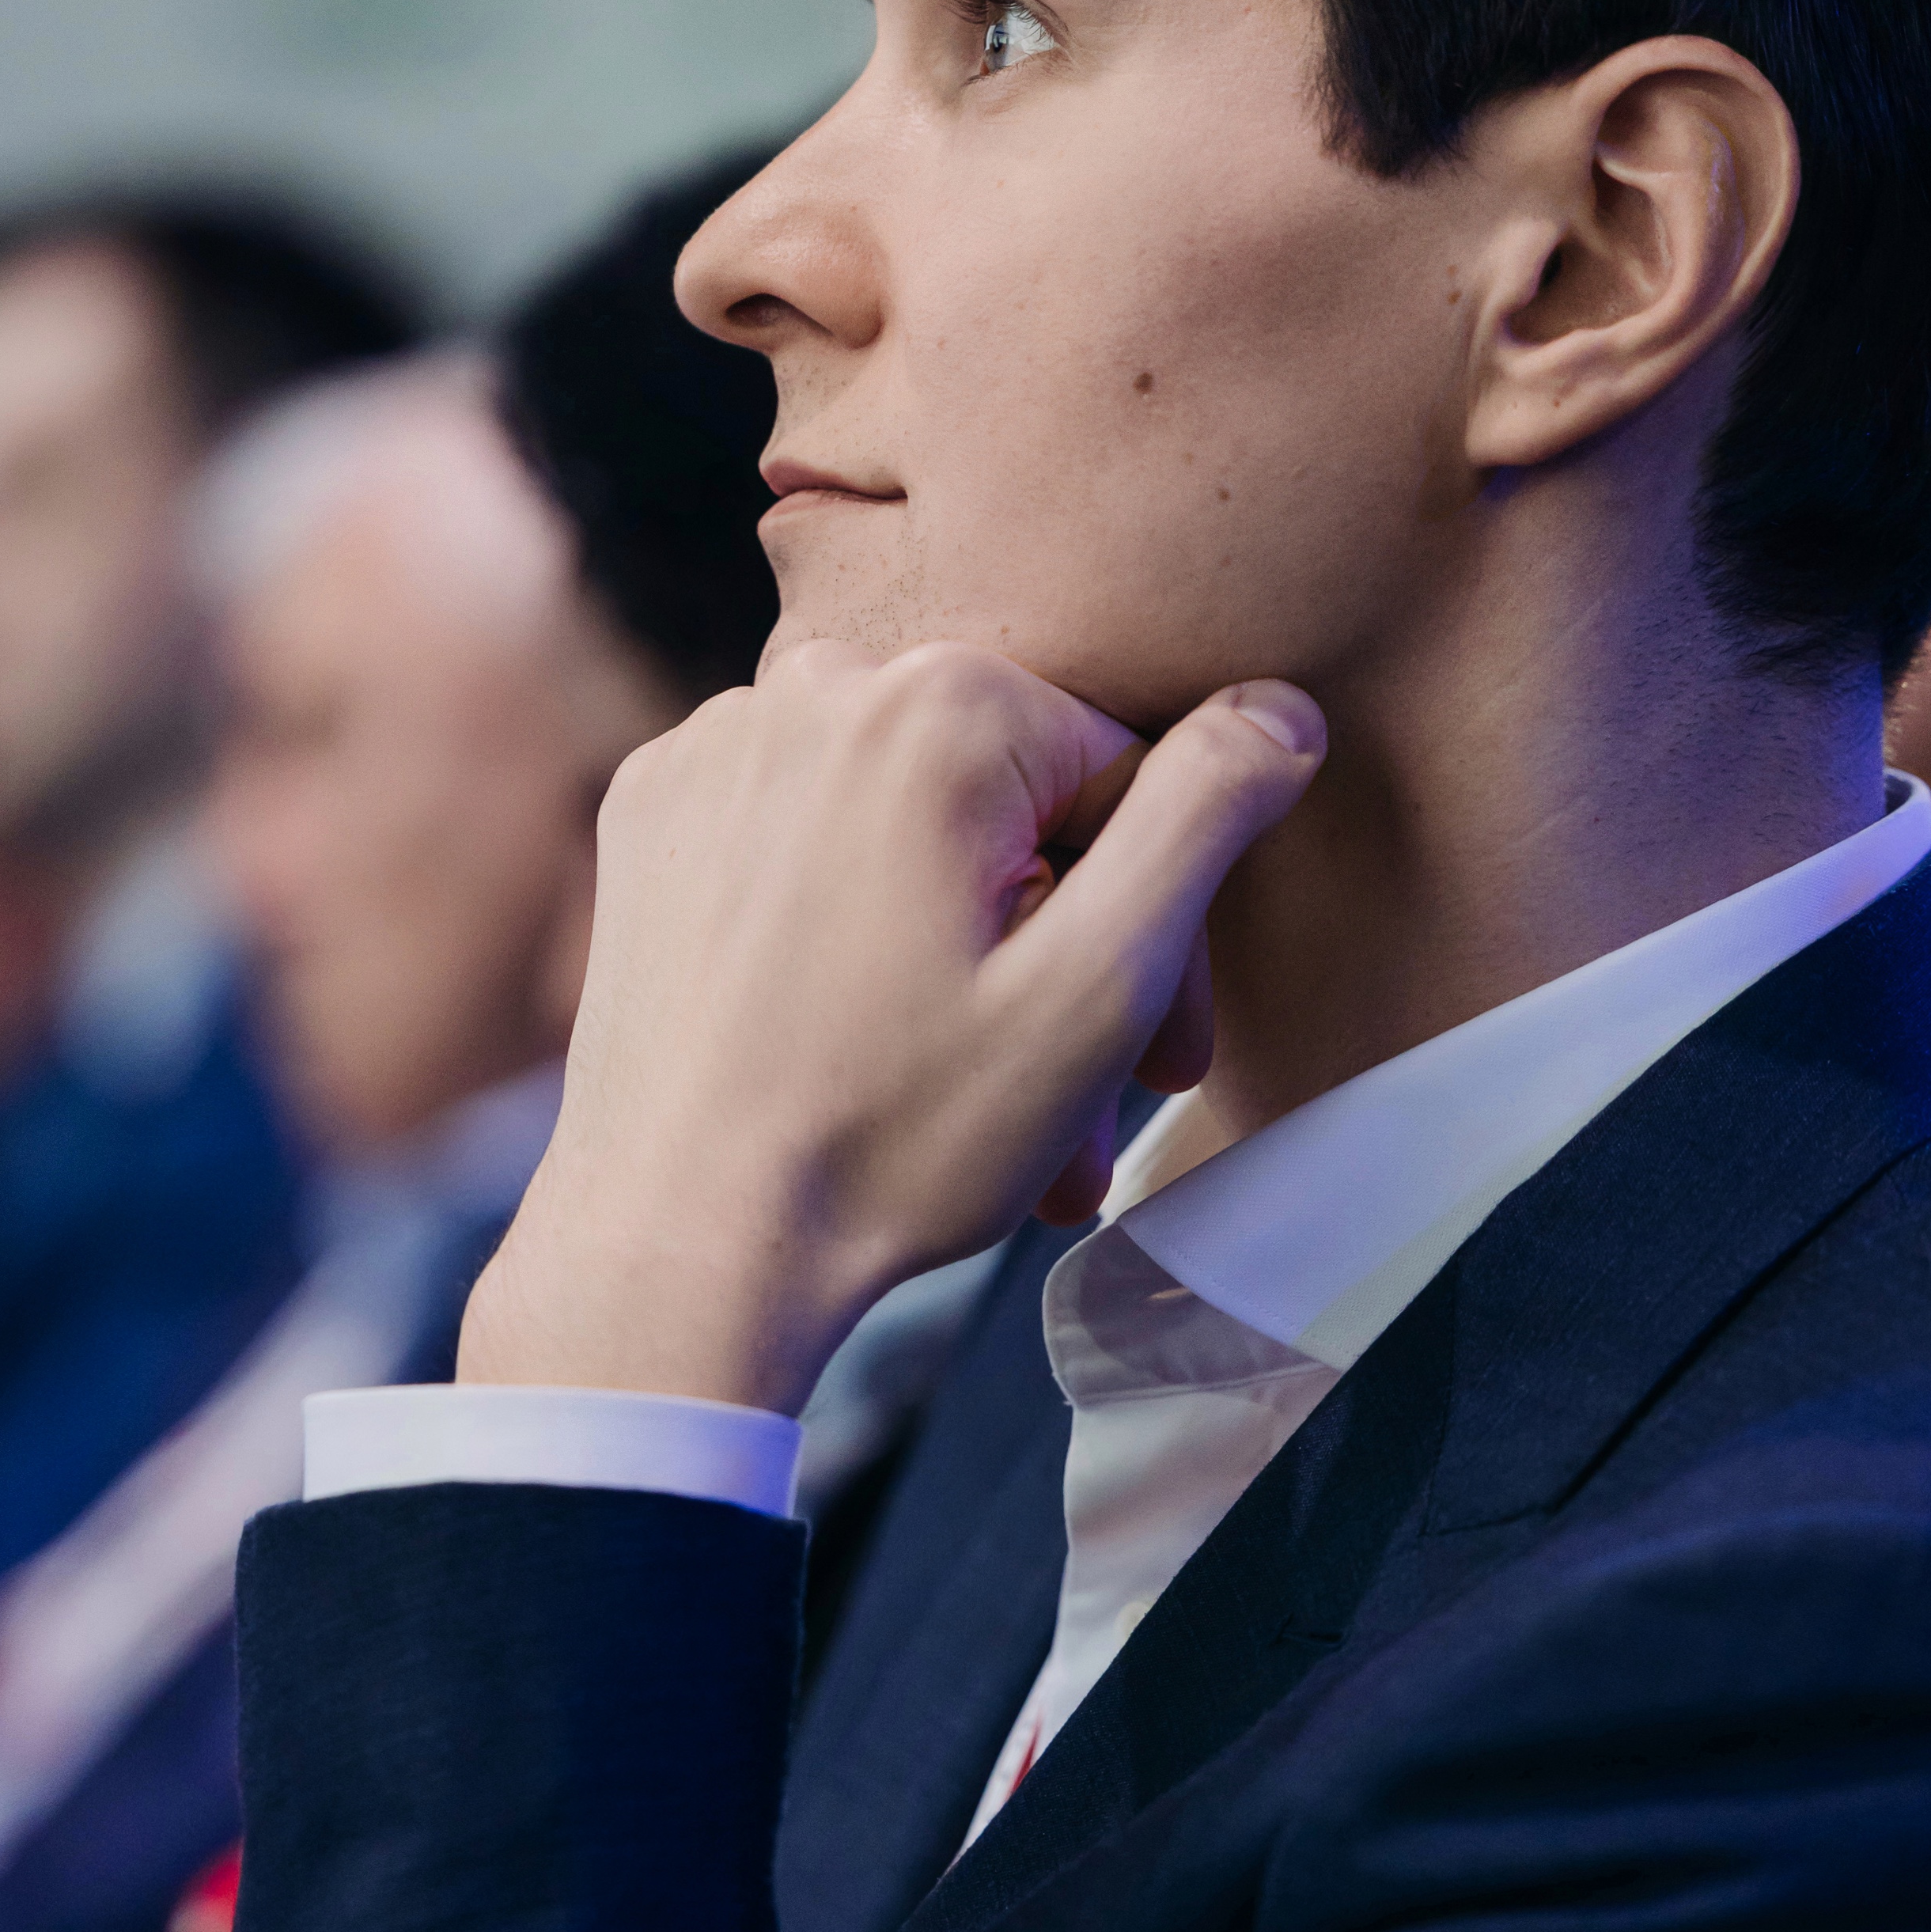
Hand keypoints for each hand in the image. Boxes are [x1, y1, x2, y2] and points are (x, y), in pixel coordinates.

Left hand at [458, 639, 1323, 1414]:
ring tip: (976, 1101)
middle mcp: (813, 685)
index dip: (1156, 923)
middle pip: (1012, 800)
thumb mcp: (1099, 986)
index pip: (1123, 777)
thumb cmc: (893, 1136)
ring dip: (966, 948)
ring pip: (909, 823)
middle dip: (1061, 948)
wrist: (673, 1246)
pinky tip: (861, 1036)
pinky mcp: (652, 810)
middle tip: (1083, 1106)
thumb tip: (1278, 708)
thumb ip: (1204, 819)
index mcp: (938, 704)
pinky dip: (853, 918)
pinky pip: (804, 831)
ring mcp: (716, 745)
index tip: (1156, 1060)